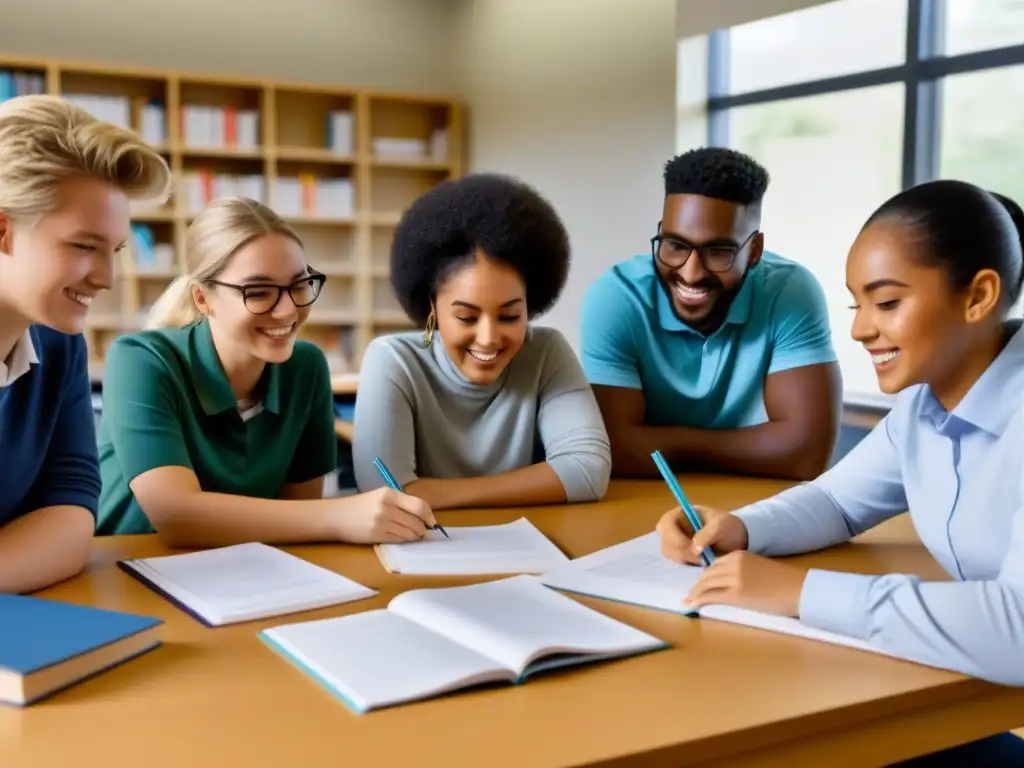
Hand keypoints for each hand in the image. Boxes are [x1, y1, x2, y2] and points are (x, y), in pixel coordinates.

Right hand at [334, 488, 436, 543]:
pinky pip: (399, 540)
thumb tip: (423, 515)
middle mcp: (386, 507)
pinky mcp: (376, 536)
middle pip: (416, 521)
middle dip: (423, 528)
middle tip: (423, 531)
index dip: (429, 515)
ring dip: (415, 536)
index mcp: (389, 494)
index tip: (432, 522)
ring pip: (409, 532)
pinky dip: (404, 540)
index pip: (419, 505)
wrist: (336, 517)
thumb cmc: (360, 506)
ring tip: (413, 535)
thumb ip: (400, 503)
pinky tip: (402, 537)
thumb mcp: (380, 496)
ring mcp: (381, 522)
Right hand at [656, 505, 747, 564]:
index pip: (665, 525)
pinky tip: (703, 562)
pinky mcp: (680, 554)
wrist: (736, 540)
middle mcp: (673, 528)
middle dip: (682, 552)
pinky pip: (677, 562)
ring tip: (704, 559)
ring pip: (670, 554)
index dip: (675, 538)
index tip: (693, 548)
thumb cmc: (727, 526)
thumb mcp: (721, 525)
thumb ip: (708, 534)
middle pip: (665, 542)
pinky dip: (688, 564)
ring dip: (685, 559)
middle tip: (701, 558)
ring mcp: (675, 542)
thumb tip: (694, 548)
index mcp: (680, 514)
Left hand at [684, 551, 807, 616]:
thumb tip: (727, 582)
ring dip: (695, 593)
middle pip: (708, 573)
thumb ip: (741, 570)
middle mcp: (734, 564)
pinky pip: (711, 596)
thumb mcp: (758, 568)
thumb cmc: (783, 582)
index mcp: (740, 555)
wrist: (798, 589)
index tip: (701, 583)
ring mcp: (734, 579)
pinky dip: (698, 600)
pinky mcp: (736, 594)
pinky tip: (691, 605)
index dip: (706, 575)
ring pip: (706, 584)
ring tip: (688, 601)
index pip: (715, 564)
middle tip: (691, 594)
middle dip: (698, 584)